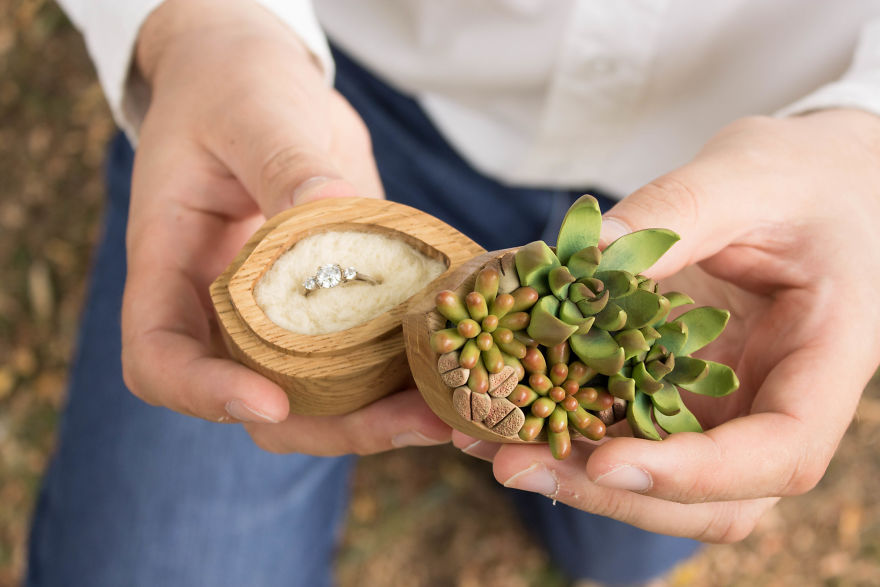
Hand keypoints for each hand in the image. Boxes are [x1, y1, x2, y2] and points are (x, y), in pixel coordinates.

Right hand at [121, 0, 450, 453]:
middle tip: (414, 423)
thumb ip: (284, 162)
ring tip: (456, 412)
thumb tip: (334, 210)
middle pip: (262, 401)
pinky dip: (412, 369)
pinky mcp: (341, 297)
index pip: (161, 359)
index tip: (269, 403)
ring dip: (388, 413)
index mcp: (173, 266)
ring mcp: (286, 310)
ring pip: (325, 394)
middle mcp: (225, 307)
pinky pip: (369, 352)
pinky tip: (465, 366)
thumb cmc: (231, 87)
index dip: (206, 394)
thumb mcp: (252, 113)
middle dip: (336, 426)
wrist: (260, 81)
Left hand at [455, 109, 879, 540]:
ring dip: (571, 469)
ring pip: (658, 480)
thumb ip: (674, 214)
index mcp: (823, 362)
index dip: (694, 472)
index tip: (610, 461)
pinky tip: (496, 405)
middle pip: (708, 496)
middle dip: (609, 491)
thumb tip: (582, 259)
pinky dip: (564, 426)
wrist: (815, 182)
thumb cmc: (802, 176)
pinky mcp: (679, 389)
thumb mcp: (747, 177)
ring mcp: (726, 405)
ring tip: (481, 438)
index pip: (779, 452)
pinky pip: (625, 427)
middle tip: (512, 461)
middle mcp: (776, 403)